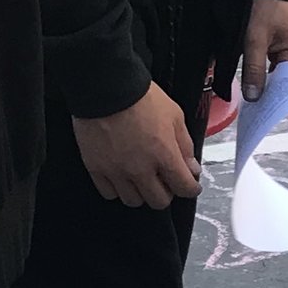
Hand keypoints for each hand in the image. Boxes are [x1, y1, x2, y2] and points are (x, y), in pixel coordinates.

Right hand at [73, 78, 200, 207]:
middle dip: (166, 192)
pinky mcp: (96, 168)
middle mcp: (141, 169)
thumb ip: (185, 145)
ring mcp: (116, 171)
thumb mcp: (174, 115)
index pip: (184, 188)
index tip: (189, 184)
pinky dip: (117, 189)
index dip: (191, 188)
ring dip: (141, 192)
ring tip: (141, 178)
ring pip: (133, 201)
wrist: (105, 86)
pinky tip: (121, 176)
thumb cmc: (141, 96)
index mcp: (164, 155)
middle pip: (158, 201)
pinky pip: (109, 193)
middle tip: (164, 179)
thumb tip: (191, 168)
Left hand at [241, 0, 287, 101]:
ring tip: (252, 97)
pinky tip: (255, 78)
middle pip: (286, 82)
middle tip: (251, 110)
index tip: (259, 114)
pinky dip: (267, 70)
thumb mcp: (253, 38)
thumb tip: (254, 98)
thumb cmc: (264, 4)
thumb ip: (254, 68)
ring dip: (267, 82)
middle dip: (270, 93)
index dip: (274, 100)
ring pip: (281, 73)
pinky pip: (279, 63)